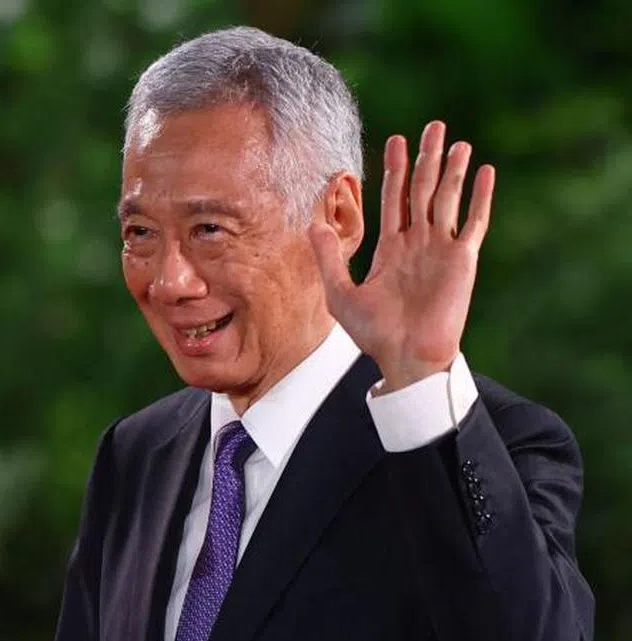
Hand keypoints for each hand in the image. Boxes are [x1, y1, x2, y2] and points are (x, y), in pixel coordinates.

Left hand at [309, 121, 495, 391]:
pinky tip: (485, 172)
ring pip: (448, 199)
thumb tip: (312, 223)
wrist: (405, 357)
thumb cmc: (374, 334)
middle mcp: (418, 244)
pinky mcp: (462, 259)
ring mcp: (442, 249)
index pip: (394, 199)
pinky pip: (474, 221)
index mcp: (392, 249)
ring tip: (456, 141)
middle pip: (423, 190)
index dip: (394, 170)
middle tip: (431, 126)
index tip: (395, 140)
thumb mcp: (340, 293)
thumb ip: (328, 256)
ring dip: (452, 170)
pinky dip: (480, 196)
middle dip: (425, 158)